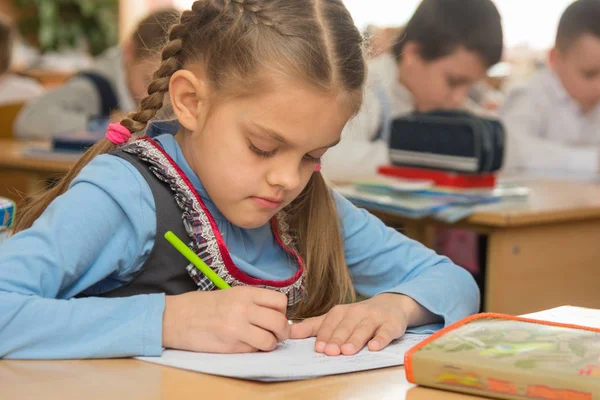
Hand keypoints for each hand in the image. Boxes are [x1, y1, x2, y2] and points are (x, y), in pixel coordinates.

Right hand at [162, 287, 290, 352]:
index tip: (276, 316)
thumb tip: (277, 314)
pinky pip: (254, 351)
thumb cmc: (204, 306)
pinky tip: (244, 345)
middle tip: (277, 335)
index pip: (280, 302)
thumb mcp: (232, 295)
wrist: (177, 318)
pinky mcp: (230, 346)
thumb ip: (254, 303)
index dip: (282, 312)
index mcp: (246, 293)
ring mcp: (237, 328)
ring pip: (270, 341)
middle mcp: (244, 309)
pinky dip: (254, 351)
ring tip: (261, 342)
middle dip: (283, 332)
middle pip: (280, 322)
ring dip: (270, 344)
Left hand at [290, 294, 412, 355]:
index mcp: (342, 311)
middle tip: (331, 352)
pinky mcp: (392, 324)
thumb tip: (289, 332)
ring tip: (348, 351)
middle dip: (338, 339)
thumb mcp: (336, 318)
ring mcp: (375, 317)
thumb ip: (313, 326)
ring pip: (364, 328)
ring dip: (356, 339)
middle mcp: (358, 312)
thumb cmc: (358, 317)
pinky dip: (381, 338)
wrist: (391, 305)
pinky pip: (386, 331)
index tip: (319, 348)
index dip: (325, 335)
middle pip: (346, 326)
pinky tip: (374, 347)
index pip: (331, 323)